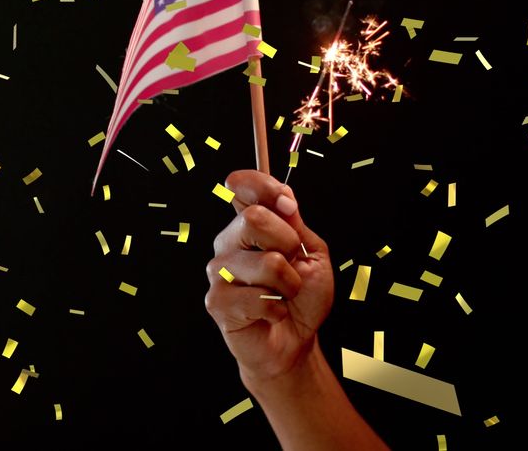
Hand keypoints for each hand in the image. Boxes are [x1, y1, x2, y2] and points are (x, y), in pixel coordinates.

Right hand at [205, 169, 333, 386]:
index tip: (287, 205)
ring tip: (283, 296)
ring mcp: (219, 271)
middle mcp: (229, 242)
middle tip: (292, 266)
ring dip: (289, 285)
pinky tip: (272, 314)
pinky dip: (277, 309)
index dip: (263, 186)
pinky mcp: (217, 301)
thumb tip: (284, 197)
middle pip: (254, 218)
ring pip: (265, 263)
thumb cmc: (303, 297)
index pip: (242, 186)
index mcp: (249, 224)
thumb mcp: (311, 253)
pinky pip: (257, 297)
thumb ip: (295, 223)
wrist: (295, 341)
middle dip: (288, 245)